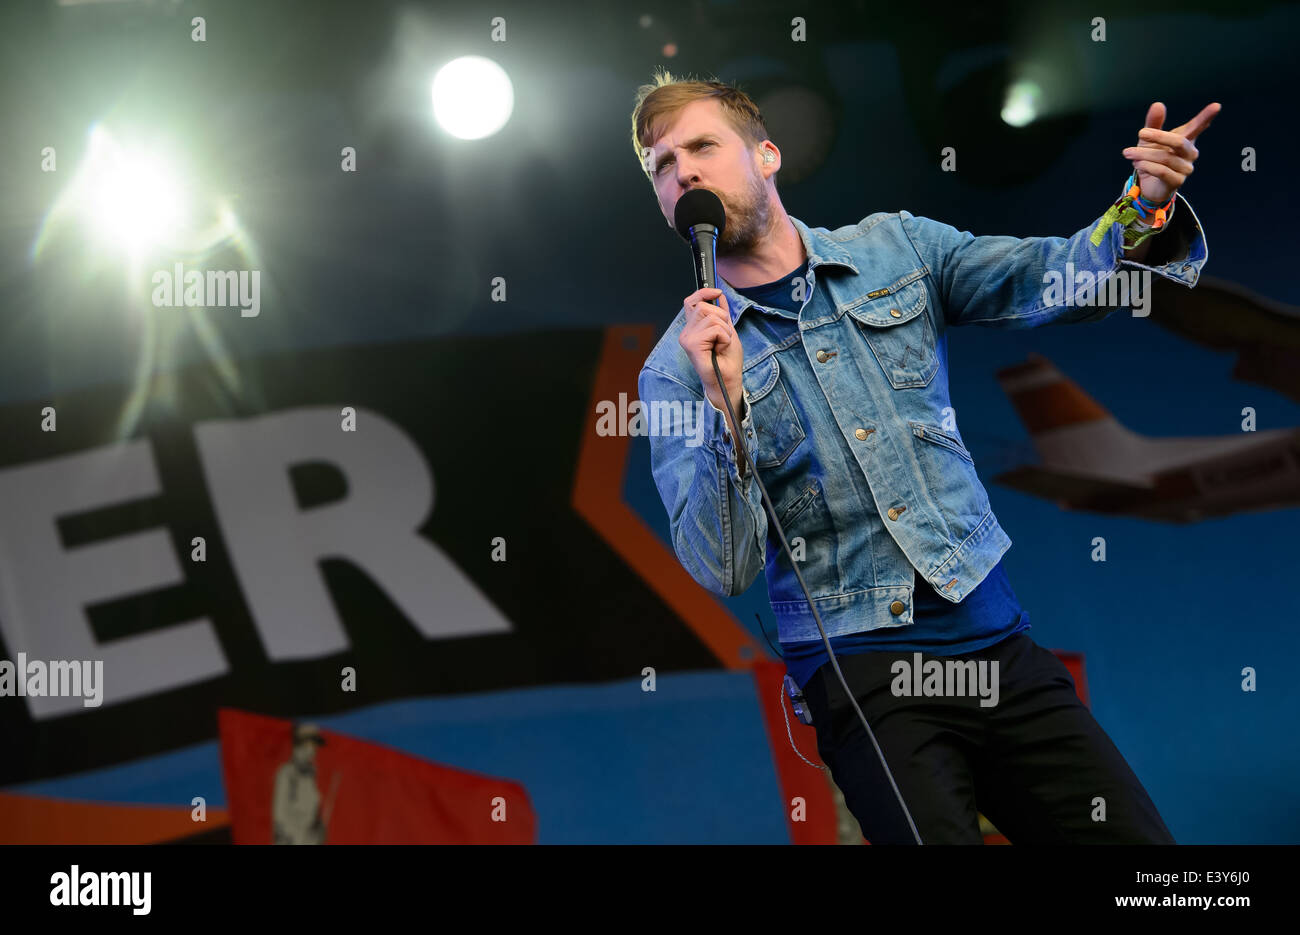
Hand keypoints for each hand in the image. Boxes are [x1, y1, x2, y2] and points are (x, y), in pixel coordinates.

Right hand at [679, 287, 743, 414]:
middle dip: (722, 318)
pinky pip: (715, 329)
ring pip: (712, 317)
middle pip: (705, 307)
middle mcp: (686, 332)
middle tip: (724, 337)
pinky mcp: (692, 345)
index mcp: (693, 328)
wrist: (728, 380)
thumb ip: (722, 313)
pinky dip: (725, 338)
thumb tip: (720, 295)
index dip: (703, 293)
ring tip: (722, 345)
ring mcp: (687, 338)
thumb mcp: (728, 330)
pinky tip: (720, 349)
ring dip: (725, 331)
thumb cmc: (727, 360)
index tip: (717, 292)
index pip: (691, 302)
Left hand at [1121, 101, 1220, 206]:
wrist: (1147, 184)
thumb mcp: (1149, 139)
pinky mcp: (1177, 182)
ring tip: (1129, 153)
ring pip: (1165, 158)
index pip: (1197, 126)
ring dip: (1144, 154)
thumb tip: (1158, 104)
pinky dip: (1147, 166)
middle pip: (1178, 142)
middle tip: (1141, 133)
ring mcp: (1186, 168)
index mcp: (1186, 139)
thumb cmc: (1151, 157)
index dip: (1206, 117)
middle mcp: (1190, 153)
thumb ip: (1153, 124)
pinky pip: (1162, 171)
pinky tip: (1137, 164)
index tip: (1216, 105)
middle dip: (1158, 136)